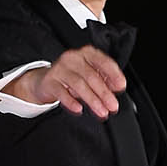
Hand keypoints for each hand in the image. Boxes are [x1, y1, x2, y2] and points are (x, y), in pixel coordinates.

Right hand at [5, 45, 125, 118]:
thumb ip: (103, 79)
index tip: (121, 87)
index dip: (113, 74)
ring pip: (78, 84)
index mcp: (86, 54)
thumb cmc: (71, 77)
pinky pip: (62, 92)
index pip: (103, 61)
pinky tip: (79, 109)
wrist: (45, 80)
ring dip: (92, 100)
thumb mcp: (89, 75)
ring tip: (101, 111)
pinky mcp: (50, 81)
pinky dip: (71, 102)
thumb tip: (116, 87)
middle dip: (104, 93)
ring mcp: (60, 69)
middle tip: (112, 106)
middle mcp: (73, 58)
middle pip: (91, 76)